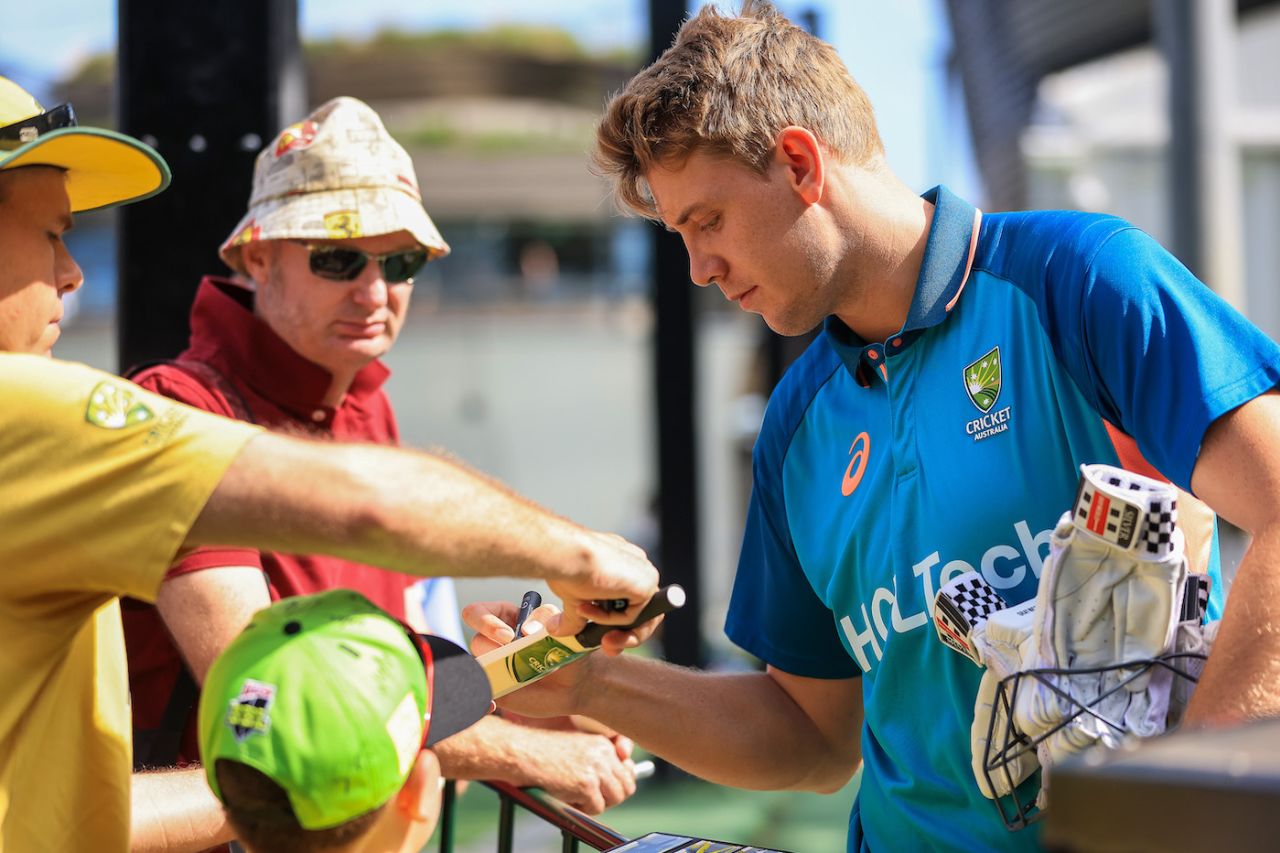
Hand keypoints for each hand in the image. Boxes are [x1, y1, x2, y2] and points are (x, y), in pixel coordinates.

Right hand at [464, 601, 602, 716]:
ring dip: (492, 675)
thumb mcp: (560, 628)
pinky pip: (478, 695)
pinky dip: (483, 701)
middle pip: (476, 641)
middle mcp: (492, 642)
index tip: (509, 636)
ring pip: (477, 668)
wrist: (572, 684)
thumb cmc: (566, 649)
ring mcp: (492, 666)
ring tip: (519, 680)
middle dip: (490, 650)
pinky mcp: (494, 689)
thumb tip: (527, 630)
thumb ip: (547, 622)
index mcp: (504, 618)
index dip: (486, 622)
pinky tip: (495, 704)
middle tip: (511, 655)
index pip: (477, 612)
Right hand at [510, 725, 638, 813]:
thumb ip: (599, 761)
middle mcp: (604, 754)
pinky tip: (566, 796)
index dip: (619, 784)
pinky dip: (582, 808)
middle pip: (626, 787)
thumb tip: (619, 782)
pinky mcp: (586, 785)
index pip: (628, 770)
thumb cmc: (544, 752)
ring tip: (577, 796)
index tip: (607, 789)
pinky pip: (596, 808)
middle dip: (611, 797)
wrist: (523, 753)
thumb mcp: (577, 749)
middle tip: (591, 798)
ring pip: (615, 798)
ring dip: (597, 803)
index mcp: (603, 743)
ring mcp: (596, 769)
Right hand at [547, 530, 658, 636]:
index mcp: (621, 564)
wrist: (565, 553)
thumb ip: (574, 615)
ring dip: (620, 634)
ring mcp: (643, 574)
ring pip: (642, 617)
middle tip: (606, 646)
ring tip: (599, 636)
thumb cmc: (565, 565)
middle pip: (640, 612)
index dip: (614, 622)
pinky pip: (632, 615)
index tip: (599, 636)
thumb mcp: (570, 596)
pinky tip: (588, 609)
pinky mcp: (647, 583)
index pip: (628, 600)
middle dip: (623, 635)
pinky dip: (610, 620)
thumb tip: (558, 629)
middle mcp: (636, 566)